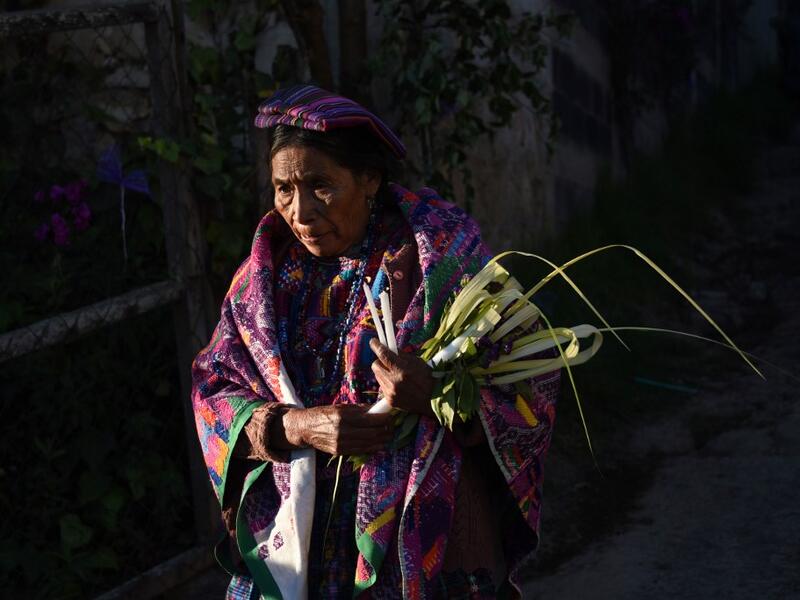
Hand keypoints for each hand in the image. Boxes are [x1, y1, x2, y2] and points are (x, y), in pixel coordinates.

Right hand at [279, 404, 393, 455]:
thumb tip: (377, 409)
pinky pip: (360, 451)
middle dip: (386, 430)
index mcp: (344, 416)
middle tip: (393, 427)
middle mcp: (343, 431)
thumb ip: (360, 409)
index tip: (391, 416)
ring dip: (382, 441)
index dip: (385, 419)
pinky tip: (379, 444)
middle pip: (373, 433)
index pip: (371, 419)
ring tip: (389, 436)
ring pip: (369, 444)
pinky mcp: (340, 452)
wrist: (305, 428)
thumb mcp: (341, 407)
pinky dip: (372, 448)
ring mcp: (341, 443)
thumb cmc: (325, 413)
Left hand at [369, 339, 434, 416]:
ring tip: (395, 374)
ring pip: (377, 376)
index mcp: (403, 371)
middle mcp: (394, 382)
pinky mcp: (390, 400)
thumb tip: (390, 347)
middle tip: (388, 361)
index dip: (376, 346)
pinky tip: (397, 384)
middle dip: (380, 361)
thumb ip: (403, 355)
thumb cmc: (428, 379)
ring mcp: (391, 392)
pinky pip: (382, 386)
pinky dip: (387, 382)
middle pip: (375, 365)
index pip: (384, 355)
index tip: (373, 341)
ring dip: (384, 372)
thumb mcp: (419, 363)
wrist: (433, 401)